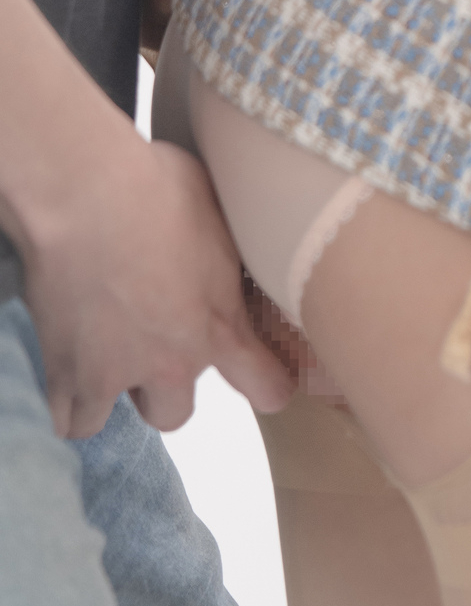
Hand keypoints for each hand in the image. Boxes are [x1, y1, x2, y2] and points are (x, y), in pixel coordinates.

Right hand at [23, 127, 292, 437]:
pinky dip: (69, 401)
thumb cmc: (158, 188)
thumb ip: (227, 251)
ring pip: (116, 417)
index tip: (270, 383)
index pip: (264, 384)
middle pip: (175, 412)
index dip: (269, 386)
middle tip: (153, 345)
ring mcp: (114, 374)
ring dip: (113, 395)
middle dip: (166, 386)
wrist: (87, 196)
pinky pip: (68, 417)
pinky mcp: (65, 372)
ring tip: (105, 356)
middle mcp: (170, 363)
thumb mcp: (220, 213)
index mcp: (219, 326)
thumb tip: (232, 239)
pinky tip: (70, 369)